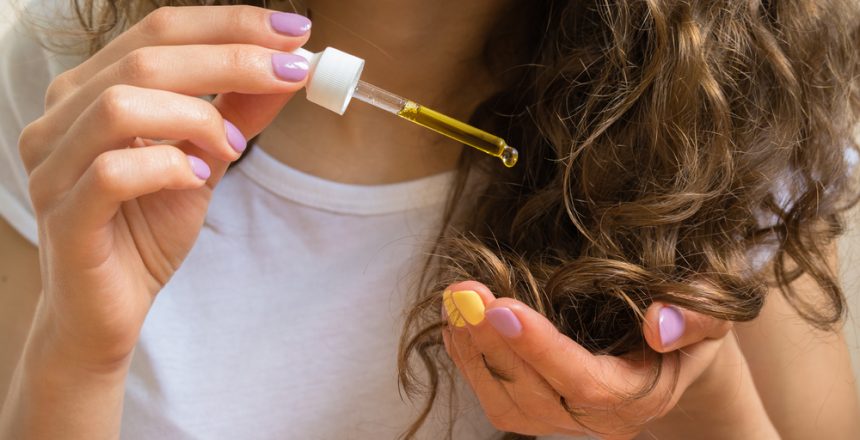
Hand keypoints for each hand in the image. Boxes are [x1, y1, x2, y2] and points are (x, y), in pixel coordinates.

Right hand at [18, 5, 309, 369]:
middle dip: (232, 58)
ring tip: (231, 148)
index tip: (295, 31)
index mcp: (91, 90)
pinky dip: (166, 168)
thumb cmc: (147, 228)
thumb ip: (237, 113)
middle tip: (291, 72)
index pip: (160, 31)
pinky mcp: (62, 216)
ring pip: (121, 105)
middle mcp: (61, 117)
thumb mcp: (203, 159)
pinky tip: (195, 179)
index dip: (230, 24)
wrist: (109, 308)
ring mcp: (52, 165)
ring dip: (196, 117)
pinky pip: (113, 173)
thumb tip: (288, 69)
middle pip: (145, 58)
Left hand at [441, 280, 732, 438]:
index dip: (540, 348)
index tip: (502, 307)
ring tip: (455, 301)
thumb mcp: (714, 312)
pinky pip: (496, 397)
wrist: (674, 351)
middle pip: (535, 395)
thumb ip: (697, 318)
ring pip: (506, 404)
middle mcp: (600, 420)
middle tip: (464, 292)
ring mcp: (565, 420)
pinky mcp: (539, 410)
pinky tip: (457, 325)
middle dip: (492, 343)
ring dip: (473, 352)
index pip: (585, 383)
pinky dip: (470, 362)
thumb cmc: (691, 324)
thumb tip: (657, 323)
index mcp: (641, 396)